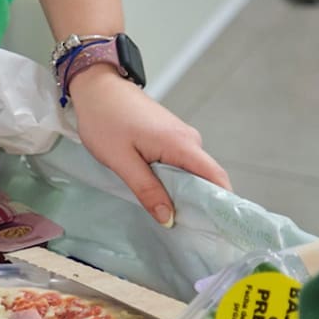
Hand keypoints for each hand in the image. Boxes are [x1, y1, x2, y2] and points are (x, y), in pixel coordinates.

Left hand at [69, 67, 231, 226]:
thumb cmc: (105, 120)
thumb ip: (147, 190)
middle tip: (185, 231)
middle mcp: (190, 139)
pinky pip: (181, 164)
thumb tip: (169, 218)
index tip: (217, 229)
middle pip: (206, 179)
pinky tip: (160, 194)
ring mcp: (181, 136)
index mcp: (182, 144)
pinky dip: (174, 180)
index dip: (221, 204)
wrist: (97, 86)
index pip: (216, 178)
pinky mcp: (171, 136)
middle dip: (198, 204)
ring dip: (183, 193)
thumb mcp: (122, 161)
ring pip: (192, 172)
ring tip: (169, 216)